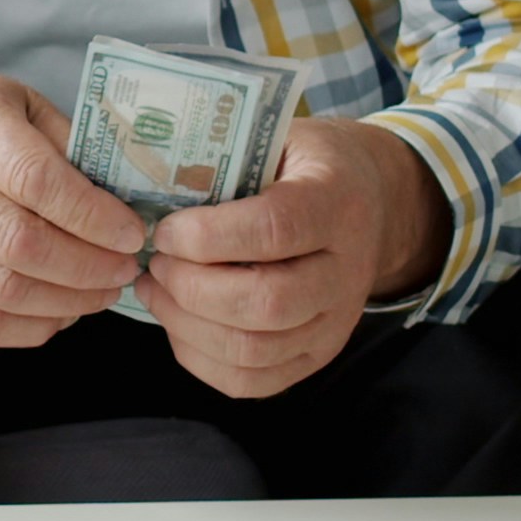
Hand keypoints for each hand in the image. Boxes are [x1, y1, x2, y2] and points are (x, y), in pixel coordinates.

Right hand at [0, 74, 146, 345]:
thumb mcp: (19, 104)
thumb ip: (69, 144)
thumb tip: (127, 197)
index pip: (34, 180)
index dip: (91, 215)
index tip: (132, 232)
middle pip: (18, 244)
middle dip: (87, 266)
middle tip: (125, 267)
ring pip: (1, 291)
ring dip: (67, 301)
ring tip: (103, 291)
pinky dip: (31, 328)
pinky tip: (62, 311)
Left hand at [141, 115, 444, 398]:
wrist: (372, 202)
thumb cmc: (304, 164)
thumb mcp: (277, 138)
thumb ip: (226, 161)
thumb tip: (147, 194)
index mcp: (337, 203)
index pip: (273, 230)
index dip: (207, 237)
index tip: (164, 230)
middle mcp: (345, 271)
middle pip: (265, 302)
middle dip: (190, 287)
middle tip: (154, 262)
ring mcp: (336, 323)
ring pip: (254, 350)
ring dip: (186, 324)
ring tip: (154, 289)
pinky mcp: (318, 356)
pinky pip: (253, 382)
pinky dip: (200, 357)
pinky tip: (177, 321)